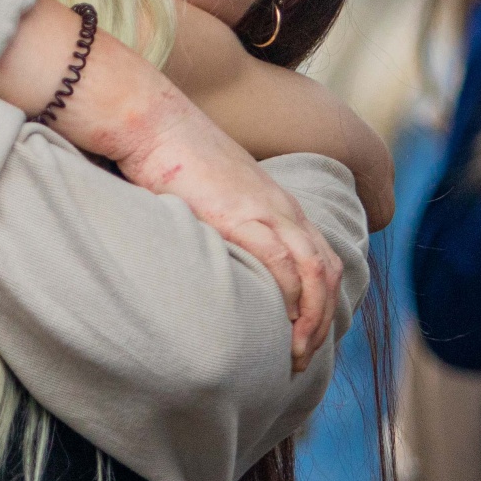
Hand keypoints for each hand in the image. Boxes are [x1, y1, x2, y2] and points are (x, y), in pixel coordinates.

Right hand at [119, 92, 342, 370]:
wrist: (153, 122)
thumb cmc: (172, 158)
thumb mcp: (211, 197)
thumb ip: (224, 227)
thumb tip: (215, 262)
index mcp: (279, 204)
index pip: (321, 258)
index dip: (320, 302)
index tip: (303, 336)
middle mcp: (283, 208)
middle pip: (327, 272)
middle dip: (321, 321)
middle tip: (302, 358)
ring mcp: (266, 211)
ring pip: (314, 272)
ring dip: (310, 319)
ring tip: (294, 355)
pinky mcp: (240, 216)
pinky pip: (280, 261)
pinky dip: (289, 296)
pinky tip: (280, 321)